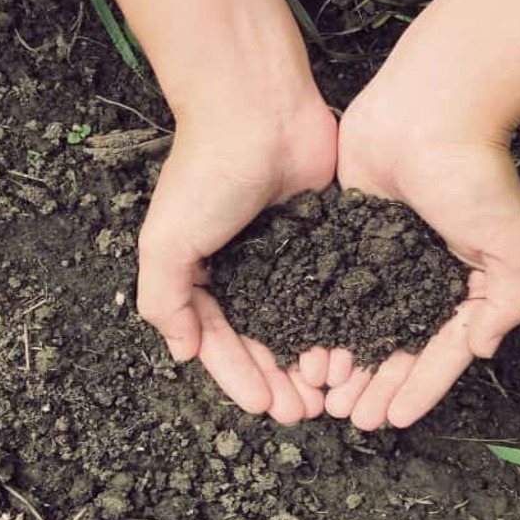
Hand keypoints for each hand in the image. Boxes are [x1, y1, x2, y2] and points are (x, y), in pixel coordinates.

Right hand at [137, 97, 336, 424]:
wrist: (259, 109)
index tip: (267, 407)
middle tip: (307, 411)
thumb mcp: (167, 241)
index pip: (219, 340)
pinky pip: (332, 286)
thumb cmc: (207, 172)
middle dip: (281, 378)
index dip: (240, 377)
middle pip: (264, 338)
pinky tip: (354, 346)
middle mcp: (244, 267)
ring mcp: (286, 251)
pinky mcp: (324, 232)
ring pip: (301, 318)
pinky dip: (339, 319)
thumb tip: (181, 354)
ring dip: (312, 357)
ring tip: (331, 389)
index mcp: (202, 271)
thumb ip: (164, 299)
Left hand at [326, 85, 519, 429]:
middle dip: (376, 384)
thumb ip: (507, 303)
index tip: (395, 419)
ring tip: (325, 393)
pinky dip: (323, 318)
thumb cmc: (475, 174)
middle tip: (351, 416)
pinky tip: (306, 348)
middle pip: (396, 344)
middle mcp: (423, 274)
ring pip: (361, 322)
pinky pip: (334, 285)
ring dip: (346, 361)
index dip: (419, 388)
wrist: (429, 110)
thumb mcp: (512, 244)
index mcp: (464, 282)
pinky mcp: (349, 230)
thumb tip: (482, 351)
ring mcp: (384, 255)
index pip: (440, 350)